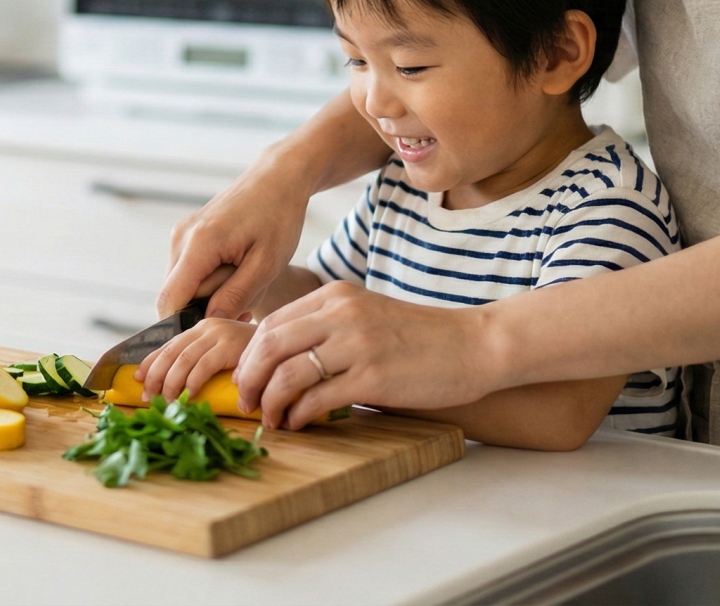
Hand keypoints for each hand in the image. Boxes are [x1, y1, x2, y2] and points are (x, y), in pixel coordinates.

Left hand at [135, 317, 255, 400]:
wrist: (284, 346)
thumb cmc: (254, 357)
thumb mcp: (222, 354)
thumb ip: (202, 359)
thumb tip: (173, 383)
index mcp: (201, 328)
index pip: (168, 344)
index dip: (150, 362)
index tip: (137, 380)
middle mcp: (207, 326)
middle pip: (171, 352)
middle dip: (155, 376)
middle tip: (147, 397)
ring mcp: (218, 334)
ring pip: (183, 360)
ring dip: (171, 383)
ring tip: (166, 401)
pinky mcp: (230, 345)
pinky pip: (203, 365)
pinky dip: (192, 383)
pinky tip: (188, 396)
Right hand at [158, 160, 311, 319]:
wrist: (278, 177)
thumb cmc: (279, 217)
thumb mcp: (267, 264)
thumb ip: (236, 295)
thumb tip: (209, 323)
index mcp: (199, 244)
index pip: (169, 301)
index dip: (182, 327)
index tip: (212, 336)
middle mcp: (181, 238)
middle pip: (175, 295)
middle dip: (204, 310)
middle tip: (246, 308)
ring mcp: (181, 234)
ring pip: (182, 284)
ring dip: (209, 295)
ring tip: (245, 285)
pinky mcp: (187, 234)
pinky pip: (188, 270)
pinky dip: (209, 280)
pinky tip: (236, 273)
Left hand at [233, 281, 500, 429]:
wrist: (475, 345)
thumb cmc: (420, 338)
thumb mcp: (366, 316)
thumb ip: (327, 329)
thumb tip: (282, 362)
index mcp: (335, 296)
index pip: (271, 323)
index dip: (249, 356)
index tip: (245, 378)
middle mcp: (341, 314)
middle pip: (269, 345)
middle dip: (249, 379)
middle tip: (246, 403)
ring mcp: (356, 344)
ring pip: (287, 373)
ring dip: (270, 402)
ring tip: (271, 419)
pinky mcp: (372, 376)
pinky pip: (317, 398)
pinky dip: (298, 414)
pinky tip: (299, 423)